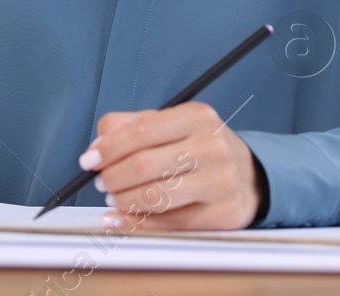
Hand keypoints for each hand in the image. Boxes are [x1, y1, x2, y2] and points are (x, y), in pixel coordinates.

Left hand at [83, 101, 262, 230]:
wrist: (250, 177)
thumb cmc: (200, 149)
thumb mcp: (172, 124)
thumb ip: (130, 126)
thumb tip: (96, 148)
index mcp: (197, 117)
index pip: (142, 131)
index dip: (109, 148)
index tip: (89, 161)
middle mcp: (212, 147)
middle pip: (145, 164)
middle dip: (113, 177)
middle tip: (102, 183)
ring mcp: (220, 182)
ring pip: (156, 197)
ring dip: (124, 201)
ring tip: (115, 199)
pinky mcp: (222, 214)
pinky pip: (170, 223)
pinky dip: (137, 224)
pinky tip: (122, 219)